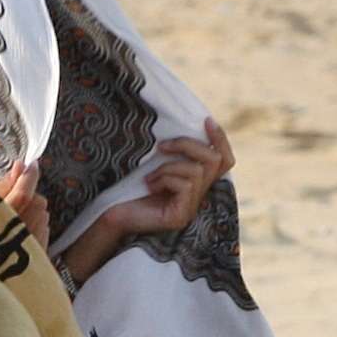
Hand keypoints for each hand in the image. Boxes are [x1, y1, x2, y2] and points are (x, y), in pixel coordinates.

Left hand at [55, 119, 232, 286]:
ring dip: (168, 167)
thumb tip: (190, 125)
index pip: (224, 161)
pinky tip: (149, 185)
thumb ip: (177, 152)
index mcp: (197, 183)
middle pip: (215, 160)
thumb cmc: (132, 186)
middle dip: (188, 146)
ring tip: (150, 175)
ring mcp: (191, 209)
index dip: (220, 140)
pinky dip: (165, 179)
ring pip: (196, 171)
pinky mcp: (181, 216)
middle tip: (161, 146)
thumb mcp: (157, 163)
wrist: (112, 212)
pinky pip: (185, 185)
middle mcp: (199, 197)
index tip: (206, 121)